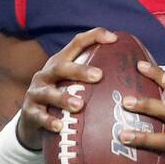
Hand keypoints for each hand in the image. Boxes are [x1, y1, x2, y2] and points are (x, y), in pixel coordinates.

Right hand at [15, 28, 116, 149]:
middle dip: (79, 70)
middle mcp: (46, 74)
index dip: (94, 37)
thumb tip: (135, 74)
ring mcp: (36, 92)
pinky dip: (48, 121)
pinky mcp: (29, 111)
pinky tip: (59, 126)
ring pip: (48, 93)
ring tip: (79, 105)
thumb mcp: (73, 84)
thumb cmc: (63, 99)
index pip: (76, 44)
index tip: (114, 39)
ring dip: (63, 98)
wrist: (32, 120)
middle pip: (61, 67)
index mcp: (61, 63)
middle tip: (99, 76)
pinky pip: (39, 116)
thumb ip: (95, 79)